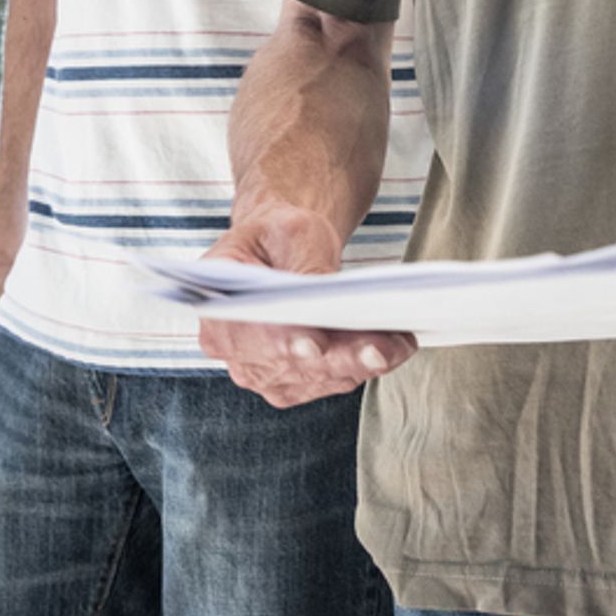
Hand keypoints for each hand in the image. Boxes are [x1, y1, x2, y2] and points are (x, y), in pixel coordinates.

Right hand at [198, 203, 416, 408]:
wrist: (283, 250)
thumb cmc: (279, 235)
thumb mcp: (289, 231)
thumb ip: (303, 264)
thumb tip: (326, 294)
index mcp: (216, 310)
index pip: (246, 335)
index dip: (280, 342)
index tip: (313, 344)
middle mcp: (236, 354)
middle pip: (290, 364)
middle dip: (339, 357)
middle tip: (379, 347)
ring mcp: (265, 375)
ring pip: (318, 378)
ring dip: (361, 364)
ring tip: (398, 343)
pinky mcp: (296, 383)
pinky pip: (333, 380)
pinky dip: (365, 365)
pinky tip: (395, 346)